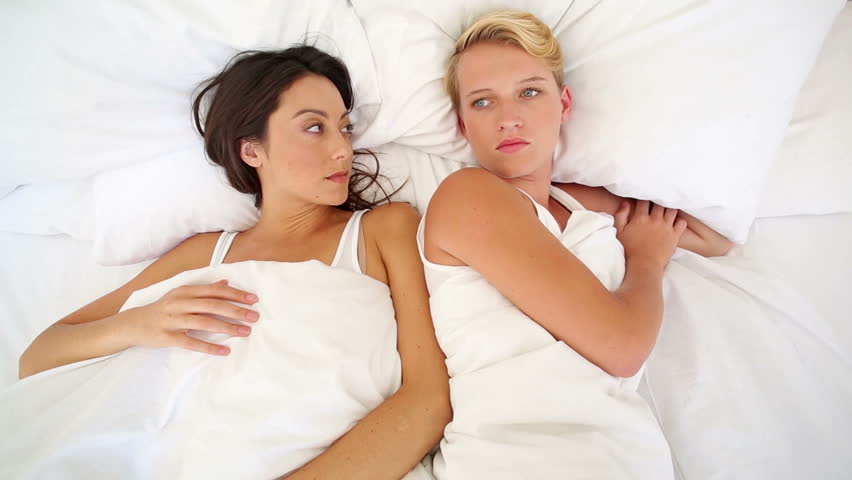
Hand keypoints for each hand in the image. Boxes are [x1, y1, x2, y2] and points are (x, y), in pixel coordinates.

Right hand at [121, 280, 258, 354]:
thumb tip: (226, 282)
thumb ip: (203, 290)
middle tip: (255, 316)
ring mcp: (172, 320)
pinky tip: (225, 350)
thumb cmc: (162, 309)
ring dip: (227, 327)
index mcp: (184, 291)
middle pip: (212, 305)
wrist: (131, 324)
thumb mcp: (181, 295)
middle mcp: (179, 303)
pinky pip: (191, 342)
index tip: (253, 299)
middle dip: (236, 310)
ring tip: (245, 332)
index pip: (214, 291)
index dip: (235, 294)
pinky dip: (209, 346)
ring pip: (204, 322)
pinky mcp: (167, 337)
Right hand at [614, 200, 686, 270]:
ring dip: (670, 208)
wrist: (644, 265)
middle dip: (658, 200)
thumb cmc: (630, 250)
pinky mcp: (675, 236)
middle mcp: (655, 220)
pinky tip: (675, 222)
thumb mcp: (620, 232)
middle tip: (657, 202)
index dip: (644, 198)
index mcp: (641, 218)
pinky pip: (682, 223)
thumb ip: (621, 215)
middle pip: (660, 203)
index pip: (644, 201)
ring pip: (672, 210)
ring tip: (667, 209)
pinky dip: (680, 221)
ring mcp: (666, 227)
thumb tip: (626, 203)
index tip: (644, 198)